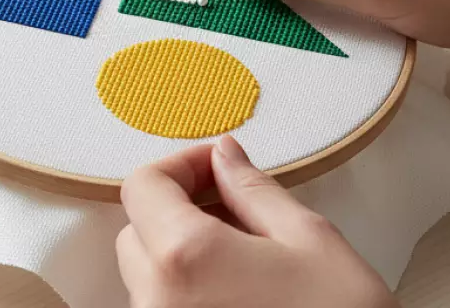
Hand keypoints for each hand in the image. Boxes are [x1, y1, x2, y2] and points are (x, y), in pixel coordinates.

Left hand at [117, 136, 396, 307]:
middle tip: (236, 208)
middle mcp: (157, 300)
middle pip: (137, 231)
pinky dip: (187, 292)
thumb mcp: (311, 240)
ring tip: (246, 259)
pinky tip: (239, 293)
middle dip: (179, 210)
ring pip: (148, 276)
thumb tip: (225, 156)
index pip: (143, 186)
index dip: (181, 165)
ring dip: (183, 255)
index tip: (215, 166)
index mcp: (186, 257)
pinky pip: (162, 307)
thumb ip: (254, 189)